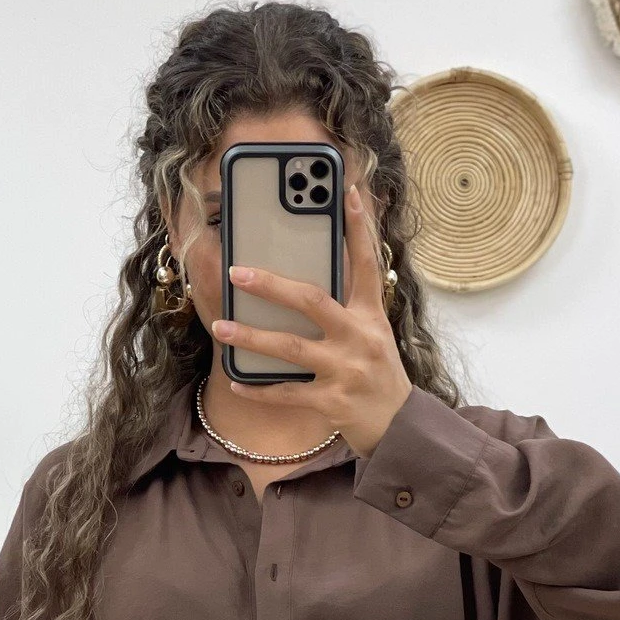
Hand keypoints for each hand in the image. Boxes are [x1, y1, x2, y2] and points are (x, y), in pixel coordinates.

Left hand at [210, 182, 412, 458]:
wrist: (399, 427)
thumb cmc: (378, 375)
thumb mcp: (374, 334)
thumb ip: (346, 308)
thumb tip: (301, 283)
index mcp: (371, 315)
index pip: (366, 263)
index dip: (358, 227)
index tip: (346, 191)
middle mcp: (360, 338)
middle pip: (312, 301)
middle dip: (272, 285)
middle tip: (237, 271)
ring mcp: (346, 371)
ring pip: (290, 349)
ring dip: (251, 337)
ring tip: (221, 326)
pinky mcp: (333, 403)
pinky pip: (287, 394)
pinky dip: (259, 390)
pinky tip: (236, 381)